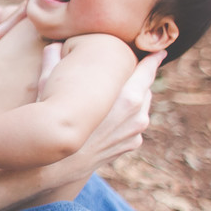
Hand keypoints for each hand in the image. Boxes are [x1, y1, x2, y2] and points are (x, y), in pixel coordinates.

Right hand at [48, 50, 163, 182]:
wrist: (56, 165)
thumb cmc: (54, 125)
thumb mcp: (51, 90)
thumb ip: (54, 63)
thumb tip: (51, 45)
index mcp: (127, 98)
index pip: (147, 72)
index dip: (154, 59)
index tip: (160, 51)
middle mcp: (137, 116)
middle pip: (145, 89)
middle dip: (137, 79)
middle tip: (128, 69)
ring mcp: (136, 133)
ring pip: (141, 108)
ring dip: (132, 98)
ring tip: (116, 93)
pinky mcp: (131, 145)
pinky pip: (134, 124)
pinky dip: (126, 117)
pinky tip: (110, 116)